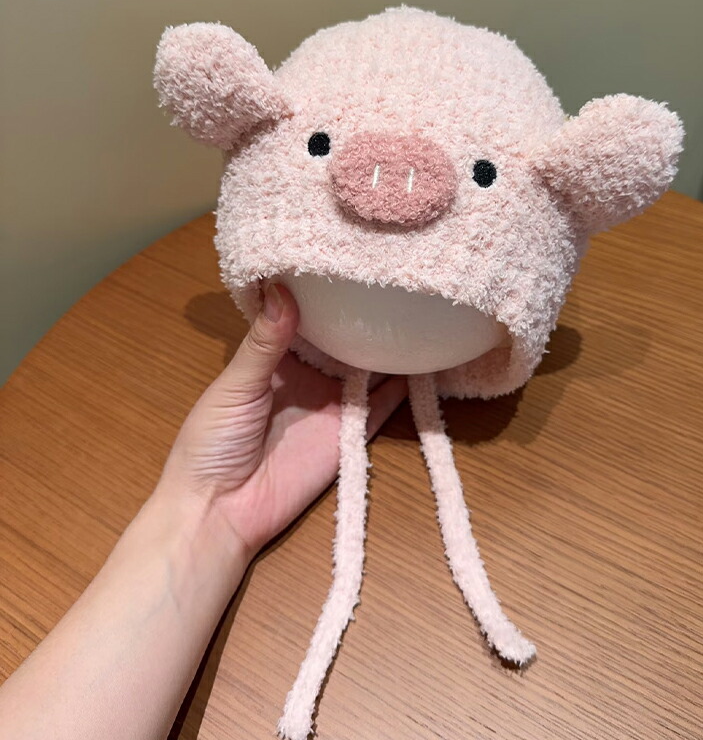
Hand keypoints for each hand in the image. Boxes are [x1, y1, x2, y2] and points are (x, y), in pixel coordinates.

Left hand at [158, 282, 406, 558]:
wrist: (220, 511)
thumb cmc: (212, 442)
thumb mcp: (235, 385)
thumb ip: (264, 342)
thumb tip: (283, 288)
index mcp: (274, 360)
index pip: (304, 317)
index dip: (322, 291)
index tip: (345, 256)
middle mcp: (308, 377)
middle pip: (342, 340)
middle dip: (364, 313)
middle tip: (393, 275)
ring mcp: (333, 405)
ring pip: (369, 368)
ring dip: (388, 346)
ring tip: (418, 308)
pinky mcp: (351, 434)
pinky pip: (383, 406)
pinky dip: (403, 387)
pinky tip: (426, 359)